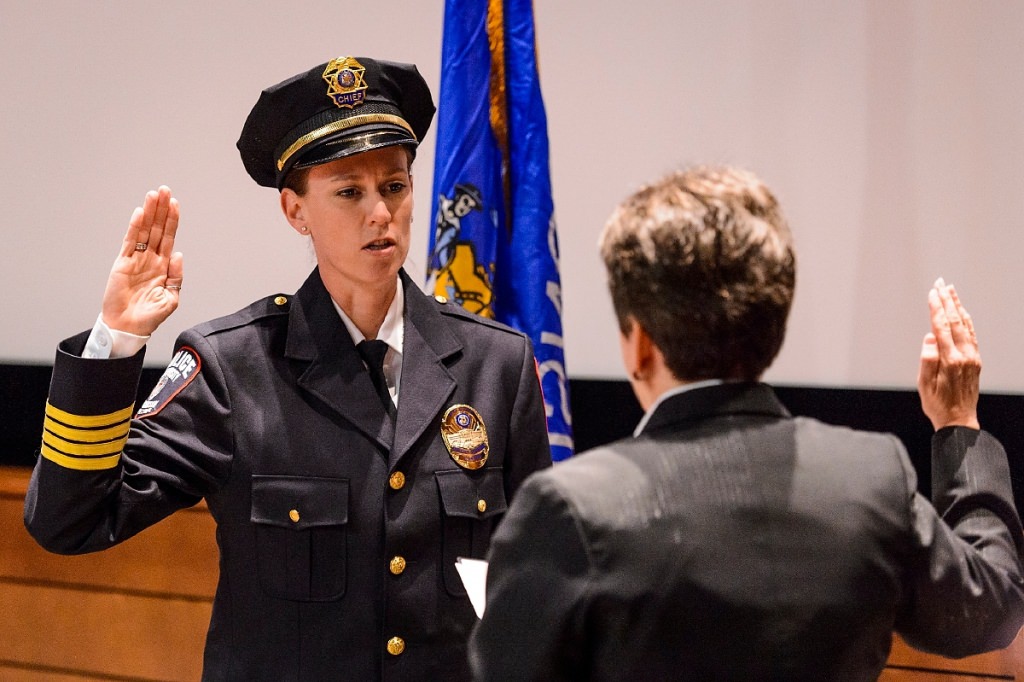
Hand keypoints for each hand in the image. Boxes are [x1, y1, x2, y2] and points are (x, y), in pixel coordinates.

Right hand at [100, 186, 183, 335]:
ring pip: (143, 231)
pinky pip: (129, 242)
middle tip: (164, 190)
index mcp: (163, 266)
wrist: (128, 327)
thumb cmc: (149, 316)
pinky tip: (139, 213)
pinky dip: (134, 227)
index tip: (175, 203)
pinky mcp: (122, 263)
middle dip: (161, 210)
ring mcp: (136, 260)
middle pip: (157, 229)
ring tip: (153, 194)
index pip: (169, 238)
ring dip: (149, 212)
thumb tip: (179, 255)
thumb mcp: (171, 299)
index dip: (172, 221)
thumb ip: (176, 277)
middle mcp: (150, 259)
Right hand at [917, 278, 980, 430]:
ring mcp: (972, 357)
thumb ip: (927, 359)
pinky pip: (971, 334)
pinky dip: (966, 320)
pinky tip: (963, 313)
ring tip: (951, 291)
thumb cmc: (938, 405)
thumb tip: (930, 338)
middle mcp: (964, 355)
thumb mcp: (924, 385)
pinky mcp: (975, 361)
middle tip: (941, 283)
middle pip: (955, 321)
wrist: (960, 421)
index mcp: (950, 360)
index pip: (941, 327)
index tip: (932, 292)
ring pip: (965, 325)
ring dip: (958, 306)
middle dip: (947, 300)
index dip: (936, 308)